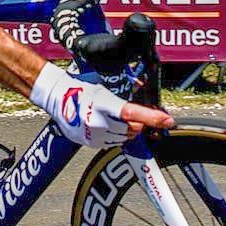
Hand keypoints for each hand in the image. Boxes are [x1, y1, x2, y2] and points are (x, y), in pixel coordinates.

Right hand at [31, 64, 174, 145]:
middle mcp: (98, 121)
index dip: (153, 118)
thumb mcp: (104, 82)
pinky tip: (108, 125)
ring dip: (127, 131)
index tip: (168, 120)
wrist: (56, 97)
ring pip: (123, 138)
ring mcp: (93, 134)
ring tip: (117, 118)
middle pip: (132, 129)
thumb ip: (124, 86)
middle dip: (139, 124)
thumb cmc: (81, 85)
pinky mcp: (89, 143)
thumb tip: (141, 85)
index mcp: (103, 103)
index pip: (133, 112)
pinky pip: (111, 143)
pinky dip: (115, 136)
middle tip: (137, 116)